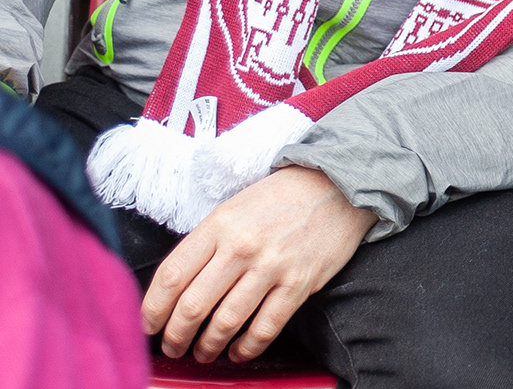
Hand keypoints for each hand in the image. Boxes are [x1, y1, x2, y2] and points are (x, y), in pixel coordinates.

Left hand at [144, 165, 375, 361]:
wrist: (337, 186)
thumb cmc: (280, 199)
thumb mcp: (233, 209)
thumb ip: (205, 244)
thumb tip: (177, 289)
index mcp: (218, 225)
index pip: (171, 277)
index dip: (151, 310)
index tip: (148, 326)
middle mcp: (241, 247)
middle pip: (193, 306)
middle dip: (176, 336)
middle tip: (173, 347)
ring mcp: (272, 266)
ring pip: (226, 322)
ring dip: (208, 346)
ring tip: (203, 353)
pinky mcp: (300, 283)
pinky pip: (266, 327)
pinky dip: (247, 347)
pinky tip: (238, 351)